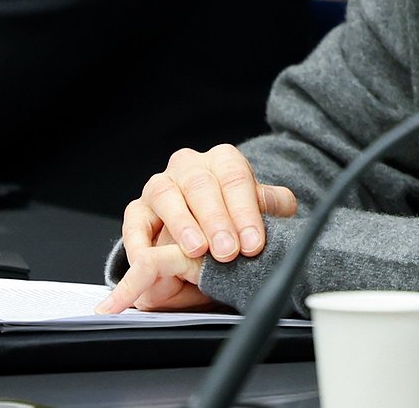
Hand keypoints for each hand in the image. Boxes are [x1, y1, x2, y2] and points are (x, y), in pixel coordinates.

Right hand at [96, 145, 297, 313]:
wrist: (209, 226)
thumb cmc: (237, 215)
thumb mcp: (261, 208)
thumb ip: (274, 206)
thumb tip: (285, 206)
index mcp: (224, 160)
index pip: (236, 179)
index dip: (245, 212)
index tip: (253, 243)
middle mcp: (189, 166)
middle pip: (201, 185)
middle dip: (216, 220)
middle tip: (228, 251)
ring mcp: (161, 185)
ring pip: (166, 195)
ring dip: (181, 224)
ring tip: (196, 250)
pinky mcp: (139, 208)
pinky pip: (133, 220)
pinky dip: (138, 240)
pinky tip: (149, 258)